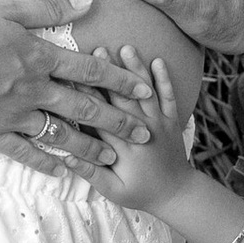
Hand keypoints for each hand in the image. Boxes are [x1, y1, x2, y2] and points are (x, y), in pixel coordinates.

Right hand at [0, 0, 162, 168]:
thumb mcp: (5, 9)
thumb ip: (50, 8)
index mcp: (39, 58)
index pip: (91, 71)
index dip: (121, 81)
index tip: (145, 91)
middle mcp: (34, 91)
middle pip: (85, 109)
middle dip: (119, 123)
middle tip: (144, 136)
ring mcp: (14, 117)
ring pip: (61, 136)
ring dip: (89, 148)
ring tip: (112, 159)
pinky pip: (25, 153)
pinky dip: (45, 163)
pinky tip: (62, 172)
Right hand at [74, 56, 192, 213]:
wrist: (177, 194)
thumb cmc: (141, 193)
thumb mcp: (112, 190)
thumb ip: (90, 172)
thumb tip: (66, 154)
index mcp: (122, 147)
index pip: (99, 117)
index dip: (86, 95)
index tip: (73, 75)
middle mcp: (140, 131)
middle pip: (122, 98)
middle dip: (110, 74)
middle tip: (98, 51)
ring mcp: (159, 124)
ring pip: (145, 93)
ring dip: (136, 70)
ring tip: (126, 48)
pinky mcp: (172, 121)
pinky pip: (169, 97)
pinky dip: (165, 79)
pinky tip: (157, 61)